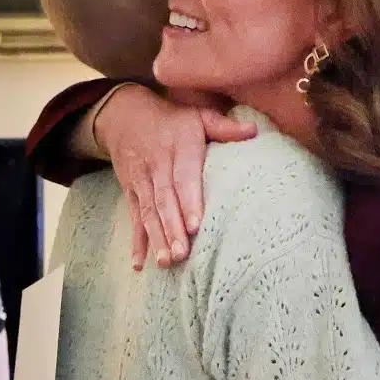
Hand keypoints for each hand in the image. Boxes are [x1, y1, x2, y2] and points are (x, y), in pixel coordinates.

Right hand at [94, 85, 256, 269]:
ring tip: (166, 262)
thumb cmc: (172, 120)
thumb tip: (254, 131)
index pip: (183, 176)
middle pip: (164, 199)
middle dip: (172, 228)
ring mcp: (141, 179)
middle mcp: (157, 164)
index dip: (188, 201)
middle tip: (182, 254)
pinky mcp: (130, 191)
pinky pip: (133, 218)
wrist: (125, 115)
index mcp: (178, 146)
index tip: (195, 225)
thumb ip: (224, 127)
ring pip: (148, 212)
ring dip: (156, 238)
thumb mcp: (198, 115)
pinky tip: (138, 264)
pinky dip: (135, 241)